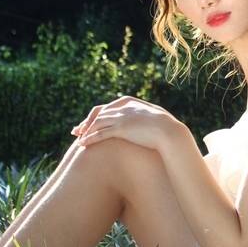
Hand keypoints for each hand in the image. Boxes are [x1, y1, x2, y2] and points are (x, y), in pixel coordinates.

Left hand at [72, 95, 186, 149]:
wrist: (170, 132)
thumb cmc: (165, 126)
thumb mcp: (152, 117)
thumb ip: (142, 116)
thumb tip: (143, 122)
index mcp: (129, 102)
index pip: (106, 107)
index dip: (96, 115)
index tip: (89, 123)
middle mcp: (122, 107)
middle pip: (98, 113)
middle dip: (86, 122)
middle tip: (77, 130)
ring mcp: (121, 117)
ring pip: (97, 123)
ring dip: (85, 131)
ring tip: (78, 139)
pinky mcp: (121, 129)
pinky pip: (100, 133)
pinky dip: (89, 138)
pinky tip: (82, 145)